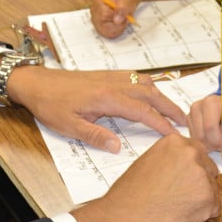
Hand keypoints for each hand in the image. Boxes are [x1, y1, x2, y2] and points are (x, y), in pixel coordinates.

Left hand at [8, 67, 185, 152]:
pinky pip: (133, 76)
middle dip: (169, 106)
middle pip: (149, 93)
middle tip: (185, 120)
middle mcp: (113, 83)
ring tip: (172, 109)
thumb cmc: (51, 105)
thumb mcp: (69, 126)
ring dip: (161, 94)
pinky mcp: (105, 74)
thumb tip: (118, 147)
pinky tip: (150, 91)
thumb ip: (95, 136)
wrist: (37, 83)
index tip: (174, 133)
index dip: (160, 122)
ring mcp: (110, 76)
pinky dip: (148, 84)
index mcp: (106, 97)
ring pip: (143, 82)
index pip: (141, 110)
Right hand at [71, 133, 219, 221]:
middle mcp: (192, 154)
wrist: (125, 218)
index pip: (197, 151)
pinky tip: (181, 215)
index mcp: (176, 142)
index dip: (189, 168)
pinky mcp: (209, 198)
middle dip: (199, 181)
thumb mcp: (148, 161)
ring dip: (200, 198)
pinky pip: (214, 207)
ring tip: (176, 206)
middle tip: (178, 195)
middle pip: (208, 168)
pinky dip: (202, 214)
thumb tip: (182, 164)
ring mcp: (202, 175)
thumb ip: (169, 158)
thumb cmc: (130, 194)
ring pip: (212, 188)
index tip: (181, 178)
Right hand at [89, 0, 139, 39]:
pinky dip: (115, 32)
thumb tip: (116, 22)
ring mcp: (95, 20)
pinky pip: (106, 34)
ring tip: (122, 21)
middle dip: (117, 26)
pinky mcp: (98, 26)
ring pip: (104, 32)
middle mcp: (93, 12)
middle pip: (102, 27)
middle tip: (125, 20)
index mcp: (98, 2)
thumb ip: (121, 10)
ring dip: (117, 29)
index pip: (104, 16)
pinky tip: (119, 25)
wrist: (124, 0)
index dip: (117, 19)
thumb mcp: (126, 1)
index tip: (126, 17)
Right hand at [187, 94, 221, 152]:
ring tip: (218, 137)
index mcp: (210, 103)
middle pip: (201, 135)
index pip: (210, 127)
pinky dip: (204, 142)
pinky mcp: (188, 122)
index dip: (218, 140)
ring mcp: (191, 115)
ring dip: (208, 144)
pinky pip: (194, 139)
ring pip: (196, 139)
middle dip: (213, 144)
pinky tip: (211, 136)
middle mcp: (197, 107)